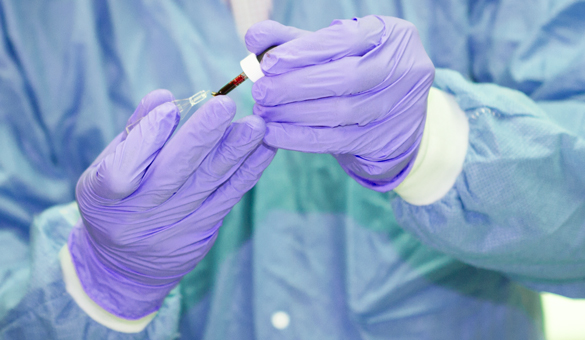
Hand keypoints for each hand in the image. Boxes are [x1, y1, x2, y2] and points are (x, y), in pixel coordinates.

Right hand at [68, 90, 274, 318]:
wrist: (124, 266)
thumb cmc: (115, 202)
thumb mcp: (107, 169)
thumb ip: (134, 133)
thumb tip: (162, 97)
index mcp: (102, 197)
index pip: (121, 170)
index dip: (146, 139)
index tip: (171, 109)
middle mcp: (136, 217)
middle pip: (172, 174)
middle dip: (201, 137)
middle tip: (224, 105)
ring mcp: (170, 229)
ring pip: (207, 185)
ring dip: (234, 152)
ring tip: (255, 125)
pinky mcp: (199, 236)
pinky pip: (227, 199)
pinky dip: (247, 172)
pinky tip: (263, 149)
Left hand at [246, 16, 433, 190]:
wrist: (393, 113)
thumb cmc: (354, 70)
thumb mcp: (330, 50)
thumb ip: (292, 40)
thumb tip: (254, 38)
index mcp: (391, 35)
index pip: (344, 40)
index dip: (303, 52)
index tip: (268, 63)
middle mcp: (403, 68)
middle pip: (344, 79)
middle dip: (295, 86)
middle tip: (261, 92)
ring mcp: (398, 107)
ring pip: (339, 113)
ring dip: (293, 114)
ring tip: (264, 112)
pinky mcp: (385, 139)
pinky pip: (336, 141)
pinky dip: (300, 138)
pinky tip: (274, 134)